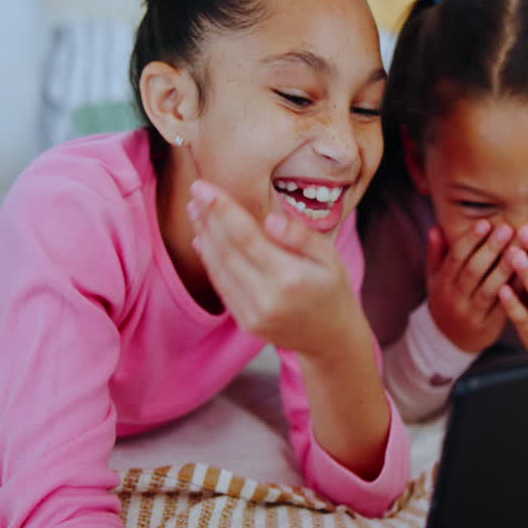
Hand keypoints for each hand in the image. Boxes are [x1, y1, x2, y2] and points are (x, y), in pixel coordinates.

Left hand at [187, 181, 363, 359]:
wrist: (332, 339)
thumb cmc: (333, 290)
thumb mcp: (331, 257)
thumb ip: (301, 236)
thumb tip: (269, 219)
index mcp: (289, 278)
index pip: (246, 237)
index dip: (222, 210)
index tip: (204, 187)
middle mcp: (266, 298)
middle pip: (227, 251)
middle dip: (208, 217)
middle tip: (195, 189)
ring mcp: (252, 314)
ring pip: (219, 268)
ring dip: (204, 235)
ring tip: (195, 209)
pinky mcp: (245, 322)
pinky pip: (221, 285)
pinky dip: (209, 260)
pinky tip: (203, 238)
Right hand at [426, 220, 515, 352]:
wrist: (450, 339)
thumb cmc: (446, 298)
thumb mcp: (435, 278)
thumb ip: (436, 253)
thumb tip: (436, 228)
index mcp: (442, 283)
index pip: (455, 258)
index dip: (470, 240)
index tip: (485, 223)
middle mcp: (455, 298)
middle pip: (473, 271)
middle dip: (491, 249)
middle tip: (507, 229)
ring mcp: (472, 313)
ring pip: (490, 288)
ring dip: (506, 268)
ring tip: (520, 249)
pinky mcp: (489, 325)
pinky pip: (504, 305)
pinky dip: (515, 289)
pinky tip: (527, 273)